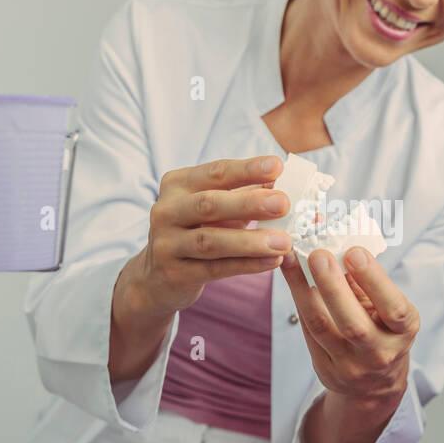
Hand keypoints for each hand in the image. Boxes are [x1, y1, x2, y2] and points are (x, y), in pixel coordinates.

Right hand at [122, 155, 291, 316]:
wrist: (159, 276)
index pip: (215, 172)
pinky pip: (215, 269)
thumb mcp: (217, 207)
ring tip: (285, 242)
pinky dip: (247, 265)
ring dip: (251, 241)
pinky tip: (272, 261)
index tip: (278, 166)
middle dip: (248, 203)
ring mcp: (166, 244)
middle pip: (209, 204)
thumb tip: (283, 181)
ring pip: (210, 241)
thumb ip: (245, 193)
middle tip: (283, 203)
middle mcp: (166, 210)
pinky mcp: (174, 274)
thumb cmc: (197, 231)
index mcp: (177, 184)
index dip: (247, 169)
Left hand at [279, 246, 419, 405]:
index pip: (394, 308)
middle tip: (317, 254)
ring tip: (293, 258)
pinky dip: (297, 300)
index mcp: (403, 332)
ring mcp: (351, 366)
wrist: (374, 383)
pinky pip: (307, 331)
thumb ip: (366, 279)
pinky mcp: (326, 370)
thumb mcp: (386, 308)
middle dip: (333, 287)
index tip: (354, 251)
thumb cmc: (382, 331)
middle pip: (354, 324)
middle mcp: (380, 353)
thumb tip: (339, 238)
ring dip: (304, 289)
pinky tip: (289, 274)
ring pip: (322, 327)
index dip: (374, 280)